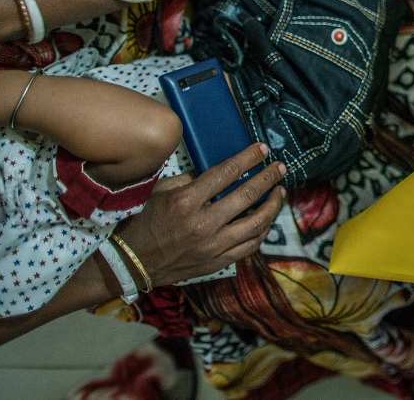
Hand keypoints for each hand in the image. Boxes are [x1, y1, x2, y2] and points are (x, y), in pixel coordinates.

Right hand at [114, 144, 285, 286]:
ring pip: (256, 223)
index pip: (226, 173)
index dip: (248, 159)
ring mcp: (212, 246)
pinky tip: (267, 219)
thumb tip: (221, 169)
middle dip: (268, 178)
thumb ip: (192, 179)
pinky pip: (250, 246)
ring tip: (279, 192)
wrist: (133, 262)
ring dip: (273, 205)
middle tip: (280, 168)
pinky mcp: (217, 262)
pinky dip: (263, 230)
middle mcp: (203, 224)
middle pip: (247, 196)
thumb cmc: (146, 221)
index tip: (263, 150)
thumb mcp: (162, 191)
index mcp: (186, 202)